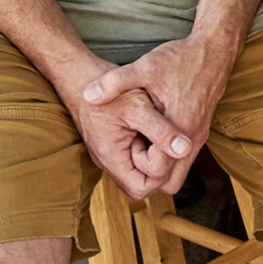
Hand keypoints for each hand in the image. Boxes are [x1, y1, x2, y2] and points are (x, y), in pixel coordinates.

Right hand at [53, 71, 194, 199]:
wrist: (78, 75)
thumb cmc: (107, 90)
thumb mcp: (139, 107)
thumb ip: (162, 131)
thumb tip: (185, 150)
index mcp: (111, 157)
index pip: (142, 188)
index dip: (160, 172)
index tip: (160, 144)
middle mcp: (107, 161)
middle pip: (142, 183)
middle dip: (159, 167)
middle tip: (161, 138)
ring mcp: (108, 153)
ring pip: (139, 171)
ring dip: (153, 156)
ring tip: (154, 130)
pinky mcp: (112, 144)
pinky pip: (133, 157)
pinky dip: (146, 146)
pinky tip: (149, 125)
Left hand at [77, 31, 237, 195]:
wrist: (215, 51)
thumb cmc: (182, 59)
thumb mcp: (145, 67)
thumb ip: (115, 82)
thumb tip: (88, 95)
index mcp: (180, 130)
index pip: (157, 171)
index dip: (137, 161)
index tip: (129, 138)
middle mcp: (192, 141)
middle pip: (169, 183)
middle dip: (147, 173)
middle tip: (134, 145)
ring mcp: (198, 138)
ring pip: (178, 173)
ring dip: (157, 165)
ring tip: (142, 138)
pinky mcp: (199, 132)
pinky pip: (182, 159)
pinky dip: (166, 156)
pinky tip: (153, 131)